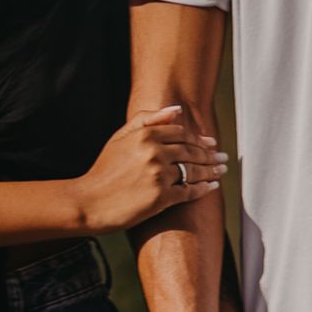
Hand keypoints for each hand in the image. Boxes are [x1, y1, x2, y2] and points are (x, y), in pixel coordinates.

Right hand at [79, 108, 225, 231]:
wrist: (89, 202)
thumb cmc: (104, 171)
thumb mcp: (119, 138)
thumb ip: (147, 120)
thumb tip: (177, 109)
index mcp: (145, 135)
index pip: (180, 133)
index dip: (198, 138)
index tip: (209, 143)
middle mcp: (154, 152)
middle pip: (190, 151)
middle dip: (209, 155)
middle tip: (222, 158)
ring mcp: (159, 175)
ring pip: (193, 170)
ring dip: (211, 170)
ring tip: (221, 170)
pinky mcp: (161, 198)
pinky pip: (189, 191)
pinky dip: (203, 189)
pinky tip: (211, 187)